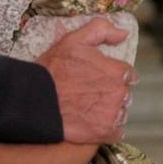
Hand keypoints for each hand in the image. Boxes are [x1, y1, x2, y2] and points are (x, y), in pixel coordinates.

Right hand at [37, 18, 136, 143]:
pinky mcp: (102, 133)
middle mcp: (117, 94)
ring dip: (110, 112)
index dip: (115, 75)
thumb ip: (102, 30)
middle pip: (124, 95)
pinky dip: (108, 130)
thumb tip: (122, 34)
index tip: (102, 78)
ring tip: (90, 108)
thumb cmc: (52, 70)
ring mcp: (110, 115)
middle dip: (112, 93)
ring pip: (120, 113)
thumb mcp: (74, 40)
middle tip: (92, 93)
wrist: (34, 101)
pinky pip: (116, 133)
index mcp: (116, 71)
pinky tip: (94, 123)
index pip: (128, 75)